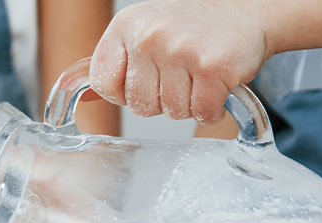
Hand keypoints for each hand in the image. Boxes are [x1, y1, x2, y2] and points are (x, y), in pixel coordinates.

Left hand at [89, 0, 270, 123]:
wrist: (248, 10)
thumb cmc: (191, 26)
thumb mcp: (143, 32)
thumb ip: (112, 63)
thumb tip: (73, 91)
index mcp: (125, 26)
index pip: (103, 84)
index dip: (124, 92)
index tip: (144, 79)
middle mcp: (149, 36)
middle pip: (139, 105)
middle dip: (161, 100)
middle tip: (180, 74)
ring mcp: (180, 51)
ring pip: (171, 112)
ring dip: (188, 104)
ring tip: (199, 76)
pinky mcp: (212, 67)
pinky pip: (202, 113)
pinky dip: (212, 109)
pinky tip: (216, 86)